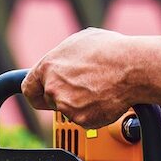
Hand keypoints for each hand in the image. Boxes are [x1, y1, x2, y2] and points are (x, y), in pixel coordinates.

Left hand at [21, 28, 143, 128]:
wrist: (132, 68)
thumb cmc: (111, 51)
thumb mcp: (80, 41)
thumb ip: (64, 55)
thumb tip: (63, 61)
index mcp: (48, 66)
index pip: (29, 88)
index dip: (35, 93)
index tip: (40, 96)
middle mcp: (53, 87)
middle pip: (51, 100)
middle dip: (65, 96)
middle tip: (84, 89)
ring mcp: (66, 105)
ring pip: (69, 110)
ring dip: (81, 105)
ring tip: (99, 89)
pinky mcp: (82, 119)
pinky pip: (85, 120)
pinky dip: (94, 113)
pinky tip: (105, 99)